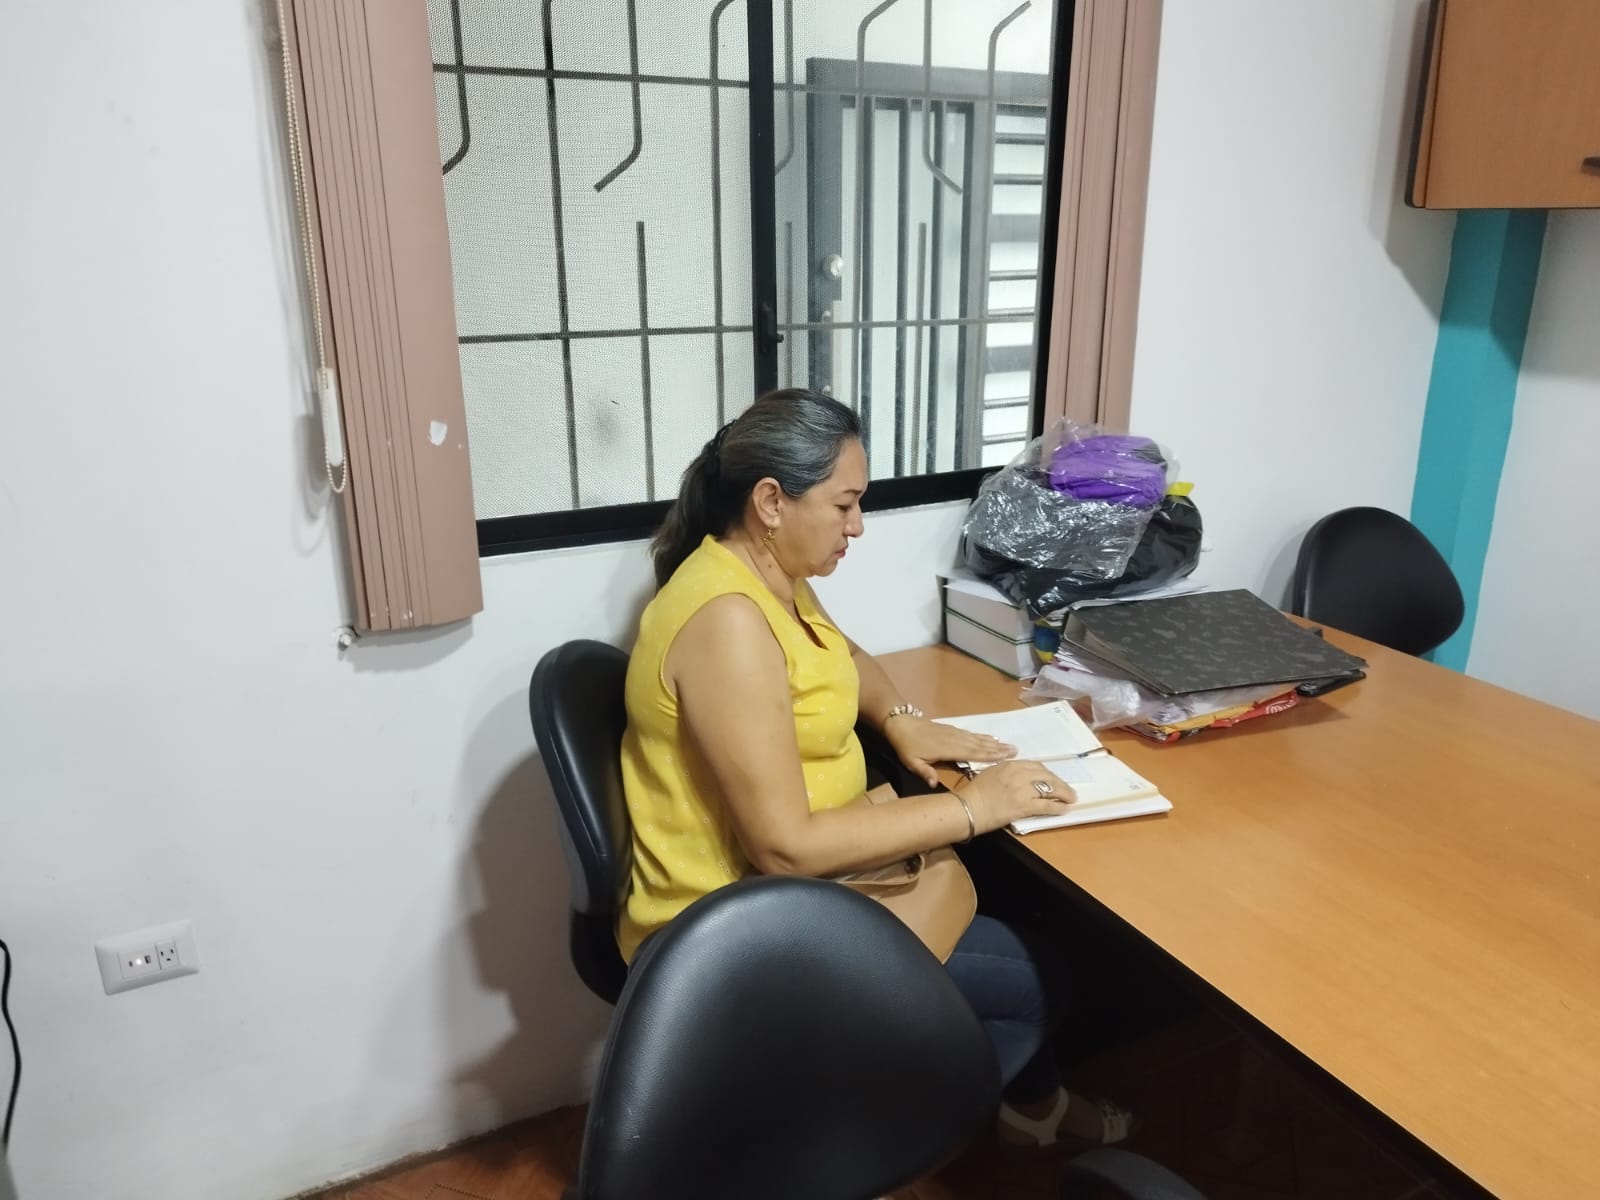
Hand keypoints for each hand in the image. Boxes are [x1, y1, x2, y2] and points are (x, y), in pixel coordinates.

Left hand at [883, 714, 1016, 787]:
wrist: (901, 723)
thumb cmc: (906, 746)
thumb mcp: (911, 761)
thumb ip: (924, 772)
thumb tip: (933, 784)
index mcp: (947, 749)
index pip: (972, 754)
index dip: (989, 756)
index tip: (1005, 757)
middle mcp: (955, 740)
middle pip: (979, 745)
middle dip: (998, 749)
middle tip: (1015, 751)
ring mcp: (954, 733)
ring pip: (977, 739)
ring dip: (993, 742)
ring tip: (1008, 745)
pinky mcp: (952, 730)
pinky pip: (971, 734)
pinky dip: (983, 737)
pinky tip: (990, 738)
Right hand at [955, 760, 1075, 833]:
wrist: (968, 808)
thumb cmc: (975, 792)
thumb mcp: (991, 773)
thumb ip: (1007, 771)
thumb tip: (1021, 775)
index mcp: (1010, 764)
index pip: (1036, 766)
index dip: (1048, 773)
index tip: (1053, 779)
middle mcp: (1019, 774)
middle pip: (1046, 775)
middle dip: (1060, 783)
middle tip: (1067, 790)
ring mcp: (1022, 790)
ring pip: (1050, 789)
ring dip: (1063, 794)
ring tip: (1071, 799)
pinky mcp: (1024, 806)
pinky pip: (1046, 805)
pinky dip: (1057, 807)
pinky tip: (1063, 809)